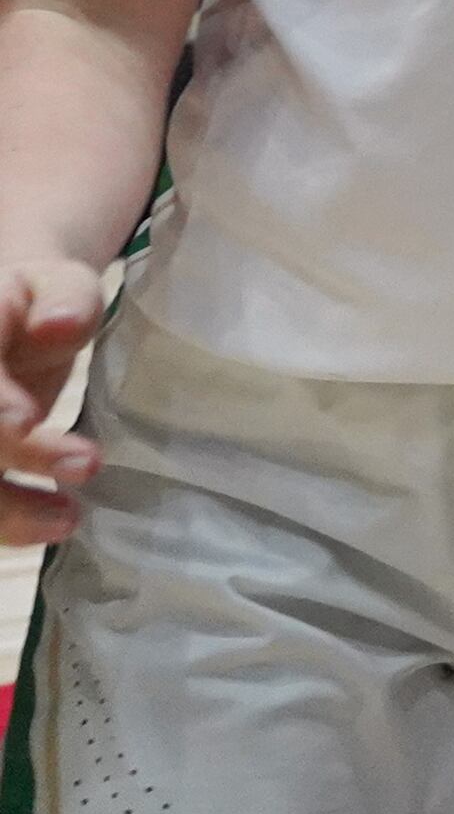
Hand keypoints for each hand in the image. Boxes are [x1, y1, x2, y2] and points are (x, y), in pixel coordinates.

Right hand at [0, 256, 104, 544]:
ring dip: (6, 508)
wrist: (19, 324)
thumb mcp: (62, 286)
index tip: (25, 421)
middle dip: (17, 453)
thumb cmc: (43, 305)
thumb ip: (66, 300)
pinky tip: (49, 527)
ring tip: (68, 517)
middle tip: (86, 463)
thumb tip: (58, 325)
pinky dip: (6, 523)